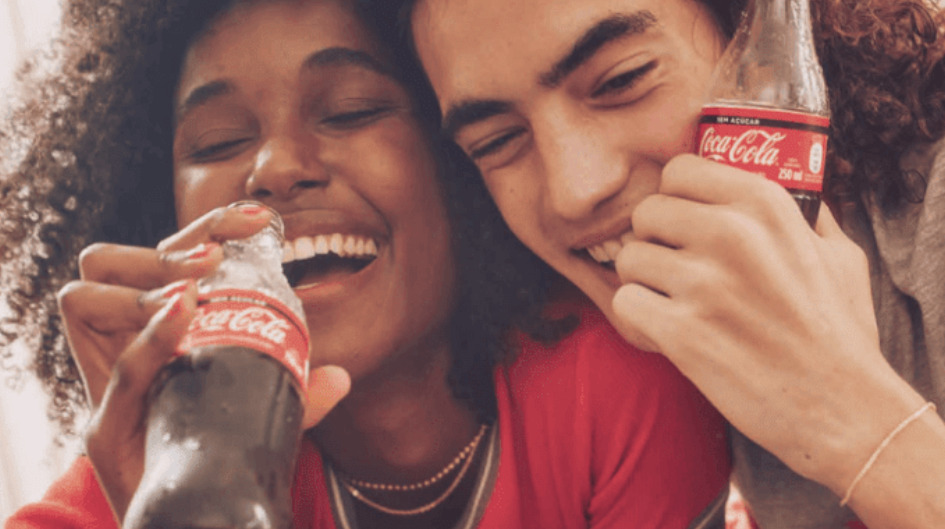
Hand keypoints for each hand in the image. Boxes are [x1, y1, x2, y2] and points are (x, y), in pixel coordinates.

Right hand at [57, 206, 350, 520]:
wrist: (193, 520)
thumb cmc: (223, 457)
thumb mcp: (263, 413)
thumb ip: (295, 395)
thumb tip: (342, 377)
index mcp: (171, 325)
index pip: (178, 253)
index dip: (215, 225)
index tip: (265, 222)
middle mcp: (132, 336)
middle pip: (129, 252)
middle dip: (180, 242)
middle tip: (221, 254)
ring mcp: (108, 369)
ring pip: (95, 277)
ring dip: (147, 271)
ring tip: (195, 287)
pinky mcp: (100, 413)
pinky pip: (96, 351)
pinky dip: (143, 327)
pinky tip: (180, 310)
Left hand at [610, 154, 919, 489]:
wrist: (841, 407)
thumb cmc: (840, 332)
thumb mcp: (839, 255)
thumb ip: (807, 216)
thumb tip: (791, 189)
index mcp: (766, 204)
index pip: (680, 170)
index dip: (675, 197)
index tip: (684, 222)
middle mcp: (731, 234)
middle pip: (646, 212)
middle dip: (655, 240)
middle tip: (675, 268)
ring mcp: (703, 283)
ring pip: (628, 257)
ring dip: (644, 281)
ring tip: (673, 302)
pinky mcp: (680, 331)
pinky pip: (624, 302)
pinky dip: (639, 318)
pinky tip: (667, 330)